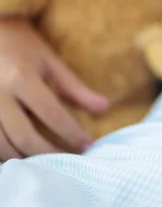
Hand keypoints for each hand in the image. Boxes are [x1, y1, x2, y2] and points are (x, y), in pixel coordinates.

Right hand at [0, 19, 109, 160]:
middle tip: (68, 162)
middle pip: (24, 137)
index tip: (87, 145)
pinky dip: (3, 153)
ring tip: (44, 163)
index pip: (52, 115)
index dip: (71, 133)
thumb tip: (105, 108)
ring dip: (23, 159)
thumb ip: (75, 88)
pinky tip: (19, 155)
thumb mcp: (50, 61)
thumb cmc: (20, 43)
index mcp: (21, 78)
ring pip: (0, 146)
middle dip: (48, 154)